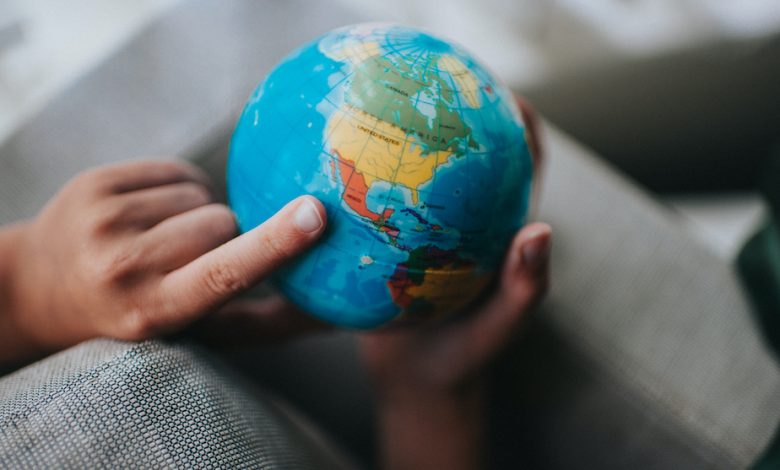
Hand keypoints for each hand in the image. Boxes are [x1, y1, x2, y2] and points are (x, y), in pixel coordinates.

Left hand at [0, 160, 326, 363]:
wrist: (42, 286)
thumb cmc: (137, 312)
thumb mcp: (195, 331)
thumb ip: (261, 322)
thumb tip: (336, 314)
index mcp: (152, 312)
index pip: (225, 273)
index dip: (274, 244)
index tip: (314, 215)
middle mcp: (121, 267)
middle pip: (222, 223)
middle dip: (226, 234)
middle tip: (193, 257)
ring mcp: (102, 220)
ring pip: (200, 193)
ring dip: (200, 211)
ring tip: (166, 237)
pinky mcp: (94, 183)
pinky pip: (175, 170)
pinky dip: (179, 189)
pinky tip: (153, 214)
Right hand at [361, 96, 549, 469]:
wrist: (419, 385)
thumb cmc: (465, 362)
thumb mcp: (496, 331)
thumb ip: (523, 290)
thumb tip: (541, 232)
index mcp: (502, 230)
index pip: (522, 159)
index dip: (516, 120)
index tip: (492, 89)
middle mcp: (469, 222)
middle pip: (466, 153)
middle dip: (449, 114)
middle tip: (419, 85)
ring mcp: (430, 231)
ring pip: (420, 175)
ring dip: (403, 142)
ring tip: (371, 112)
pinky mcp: (395, 246)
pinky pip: (380, 204)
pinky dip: (363, 184)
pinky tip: (330, 173)